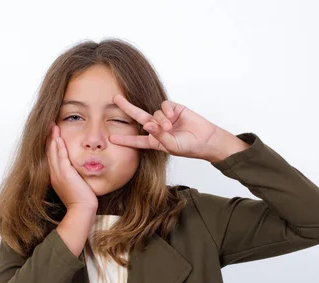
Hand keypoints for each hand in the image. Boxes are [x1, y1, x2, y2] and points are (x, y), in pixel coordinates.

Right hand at [46, 123, 97, 210]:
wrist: (81, 210)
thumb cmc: (81, 201)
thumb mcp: (75, 186)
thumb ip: (73, 178)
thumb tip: (77, 172)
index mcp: (56, 177)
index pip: (51, 157)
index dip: (51, 145)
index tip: (52, 135)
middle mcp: (54, 174)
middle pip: (49, 152)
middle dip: (49, 138)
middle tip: (50, 126)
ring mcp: (58, 174)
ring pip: (53, 152)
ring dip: (53, 138)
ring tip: (52, 126)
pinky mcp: (65, 173)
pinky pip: (61, 156)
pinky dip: (59, 146)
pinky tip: (58, 137)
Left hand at [109, 94, 224, 159]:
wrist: (206, 140)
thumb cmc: (188, 147)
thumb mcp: (171, 145)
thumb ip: (158, 135)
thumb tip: (148, 124)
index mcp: (154, 141)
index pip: (136, 140)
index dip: (124, 139)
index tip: (111, 138)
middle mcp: (157, 128)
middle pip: (139, 117)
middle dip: (127, 108)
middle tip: (115, 98)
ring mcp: (165, 118)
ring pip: (155, 113)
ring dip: (161, 120)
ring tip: (170, 127)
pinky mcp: (174, 109)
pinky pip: (164, 106)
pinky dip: (167, 111)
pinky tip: (173, 116)